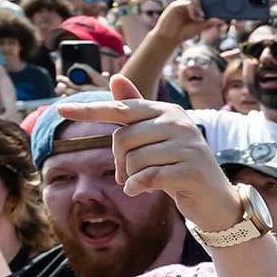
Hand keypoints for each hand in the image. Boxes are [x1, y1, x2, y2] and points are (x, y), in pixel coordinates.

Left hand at [55, 77, 234, 224]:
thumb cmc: (180, 166)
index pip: (121, 109)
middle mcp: (179, 123)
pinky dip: (137, 187)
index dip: (90, 111)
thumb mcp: (157, 138)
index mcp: (168, 111)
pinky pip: (147, 177)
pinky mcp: (190, 170)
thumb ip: (137, 111)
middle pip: (123, 138)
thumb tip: (117, 77)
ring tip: (144, 182)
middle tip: (127, 174)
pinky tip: (139, 191)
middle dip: (119, 161)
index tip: (60, 110)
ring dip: (131, 177)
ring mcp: (188, 146)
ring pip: (134, 160)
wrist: (216, 199)